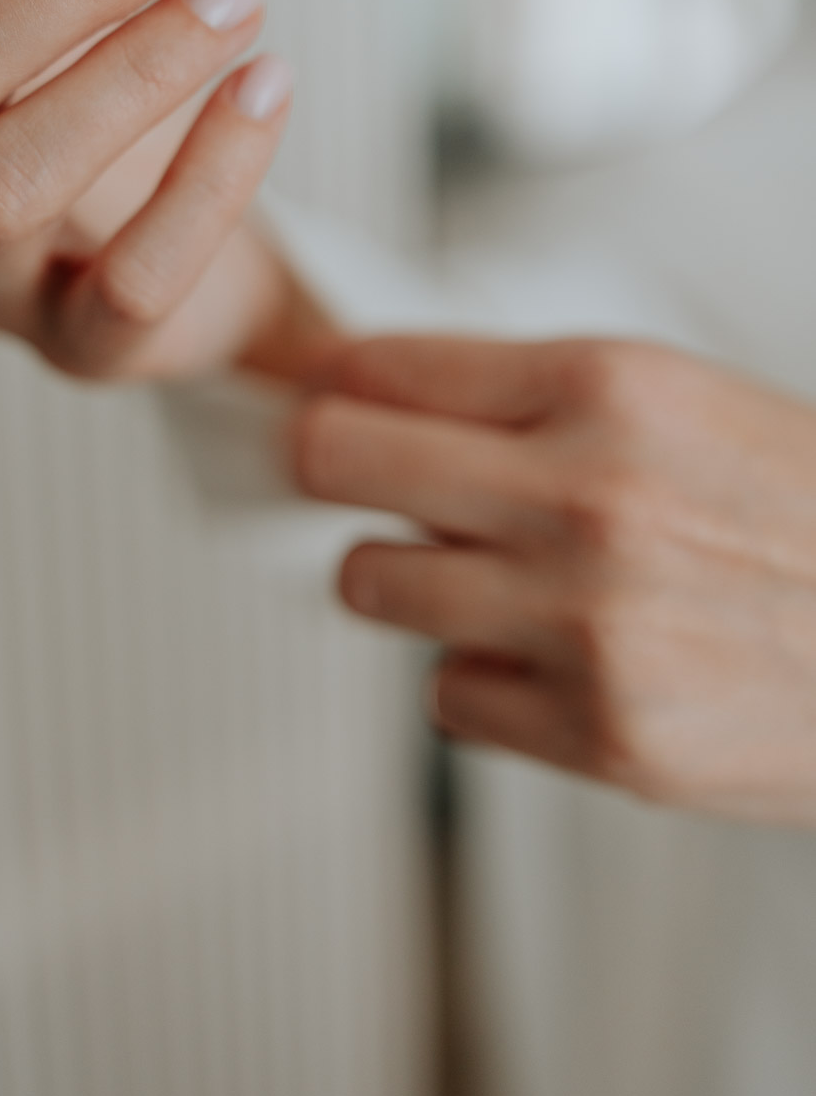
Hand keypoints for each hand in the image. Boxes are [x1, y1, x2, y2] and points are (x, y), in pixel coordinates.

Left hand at [294, 335, 815, 826]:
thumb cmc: (804, 517)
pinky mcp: (599, 732)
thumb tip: (376, 397)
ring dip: (405, 580)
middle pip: (332, 457)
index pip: (382, 363)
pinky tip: (552, 663)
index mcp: (610, 384)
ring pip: (368, 581)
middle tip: (356, 483)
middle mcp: (584, 493)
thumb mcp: (682, 405)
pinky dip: (482, 680)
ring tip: (477, 579)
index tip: (330, 400)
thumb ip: (534, 401)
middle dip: (328, 468)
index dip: (341, 384)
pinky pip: (445, 694)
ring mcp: (585, 618)